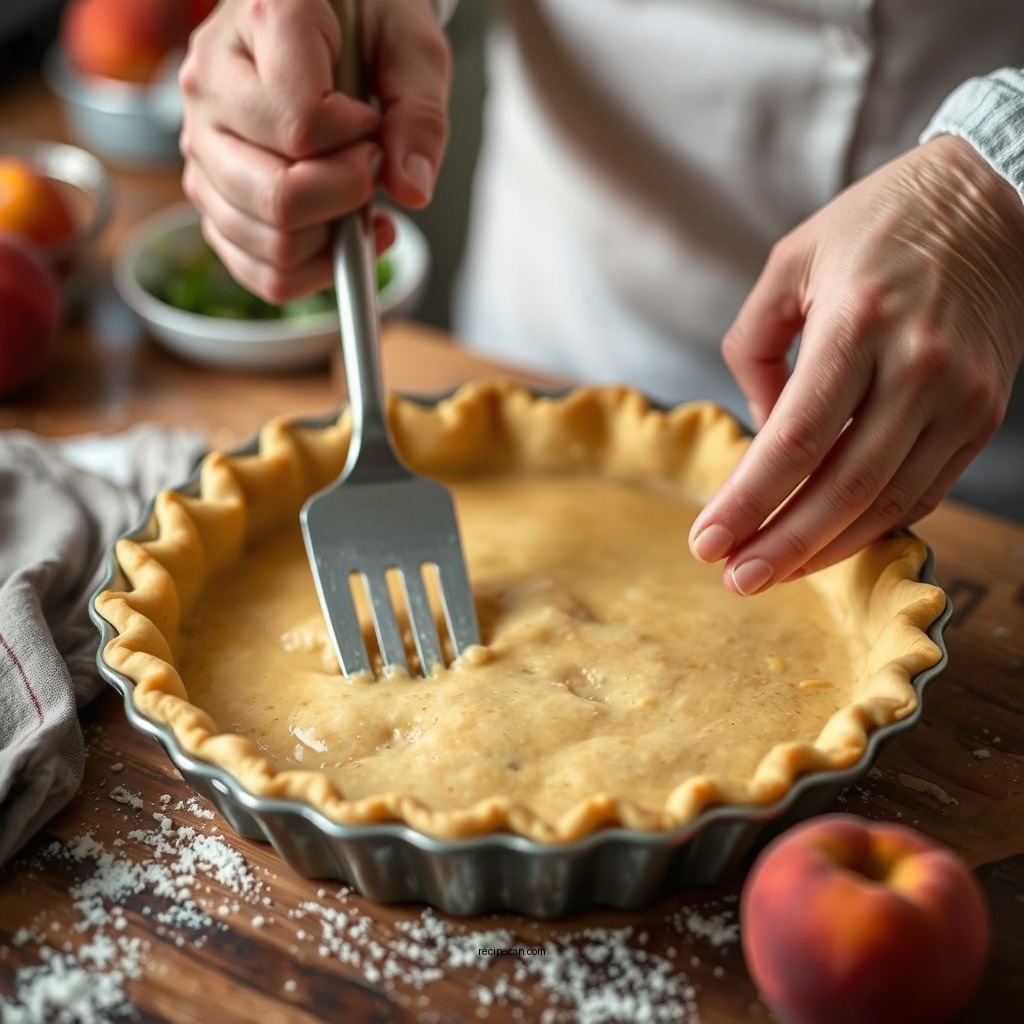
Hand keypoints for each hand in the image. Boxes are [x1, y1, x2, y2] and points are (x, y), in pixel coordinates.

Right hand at [178, 0, 449, 301]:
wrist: (332, 17)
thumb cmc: (369, 25)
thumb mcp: (414, 48)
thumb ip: (420, 116)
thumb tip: (411, 191)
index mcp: (260, 22)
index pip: (302, 126)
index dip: (356, 139)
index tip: (370, 119)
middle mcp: (209, 86)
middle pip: (278, 196)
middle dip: (347, 196)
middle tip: (370, 163)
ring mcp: (200, 146)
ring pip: (269, 242)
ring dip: (333, 236)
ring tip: (356, 193)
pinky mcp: (211, 195)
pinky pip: (261, 271)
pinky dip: (313, 270)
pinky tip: (341, 236)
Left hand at [689, 135, 1023, 593]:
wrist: (994, 201)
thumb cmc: (875, 227)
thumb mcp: (790, 263)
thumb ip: (755, 348)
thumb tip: (761, 429)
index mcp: (858, 321)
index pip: (795, 439)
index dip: (748, 501)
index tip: (705, 542)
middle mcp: (918, 365)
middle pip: (843, 485)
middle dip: (782, 545)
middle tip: (735, 580)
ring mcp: (960, 396)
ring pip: (889, 501)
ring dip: (826, 549)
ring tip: (771, 573)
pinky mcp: (981, 415)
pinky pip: (925, 490)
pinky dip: (874, 525)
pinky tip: (830, 542)